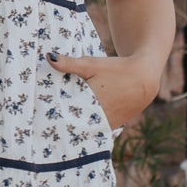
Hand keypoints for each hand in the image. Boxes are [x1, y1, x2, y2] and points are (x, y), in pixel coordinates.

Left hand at [45, 49, 159, 130]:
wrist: (143, 78)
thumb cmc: (117, 69)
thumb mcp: (91, 64)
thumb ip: (69, 63)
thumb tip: (48, 57)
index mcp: (91, 104)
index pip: (66, 115)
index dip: (55, 117)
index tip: (43, 117)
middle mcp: (100, 118)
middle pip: (75, 124)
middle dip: (63, 122)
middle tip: (45, 123)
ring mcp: (108, 125)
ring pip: (86, 129)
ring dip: (76, 126)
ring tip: (57, 127)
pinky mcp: (114, 126)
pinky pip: (96, 129)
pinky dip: (88, 127)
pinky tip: (77, 124)